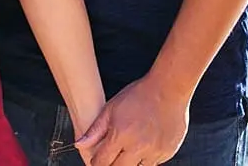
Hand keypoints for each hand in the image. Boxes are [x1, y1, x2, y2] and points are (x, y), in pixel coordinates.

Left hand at [74, 74, 188, 165]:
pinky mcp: (166, 153)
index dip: (97, 163)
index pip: (102, 162)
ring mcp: (154, 151)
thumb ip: (95, 130)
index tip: (97, 160)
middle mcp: (137, 146)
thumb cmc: (139, 95)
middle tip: (112, 157)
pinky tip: (143, 147)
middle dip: (112, 165)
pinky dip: (145, 160)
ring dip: (130, 163)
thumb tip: (79, 144)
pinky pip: (152, 165)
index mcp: (120, 134)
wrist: (168, 90)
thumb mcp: (111, 108)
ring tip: (129, 151)